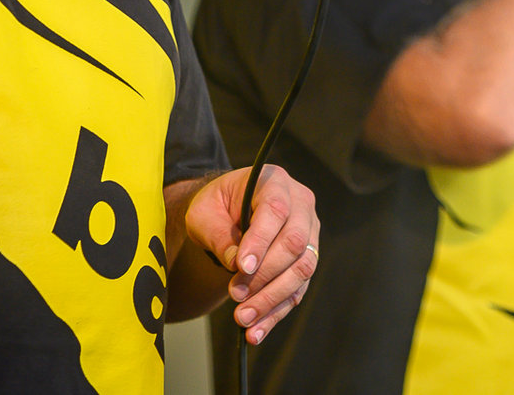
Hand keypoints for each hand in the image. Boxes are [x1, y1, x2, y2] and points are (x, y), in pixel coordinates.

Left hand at [182, 165, 319, 344]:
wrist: (225, 212)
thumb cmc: (215, 206)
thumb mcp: (204, 213)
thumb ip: (219, 235)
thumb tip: (238, 266)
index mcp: (274, 182)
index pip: (275, 210)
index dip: (261, 241)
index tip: (241, 268)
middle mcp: (300, 204)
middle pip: (294, 243)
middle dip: (265, 275)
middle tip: (234, 296)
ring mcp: (309, 233)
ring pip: (302, 269)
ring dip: (272, 298)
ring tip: (243, 319)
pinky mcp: (306, 260)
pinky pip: (298, 290)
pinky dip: (276, 313)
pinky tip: (256, 332)